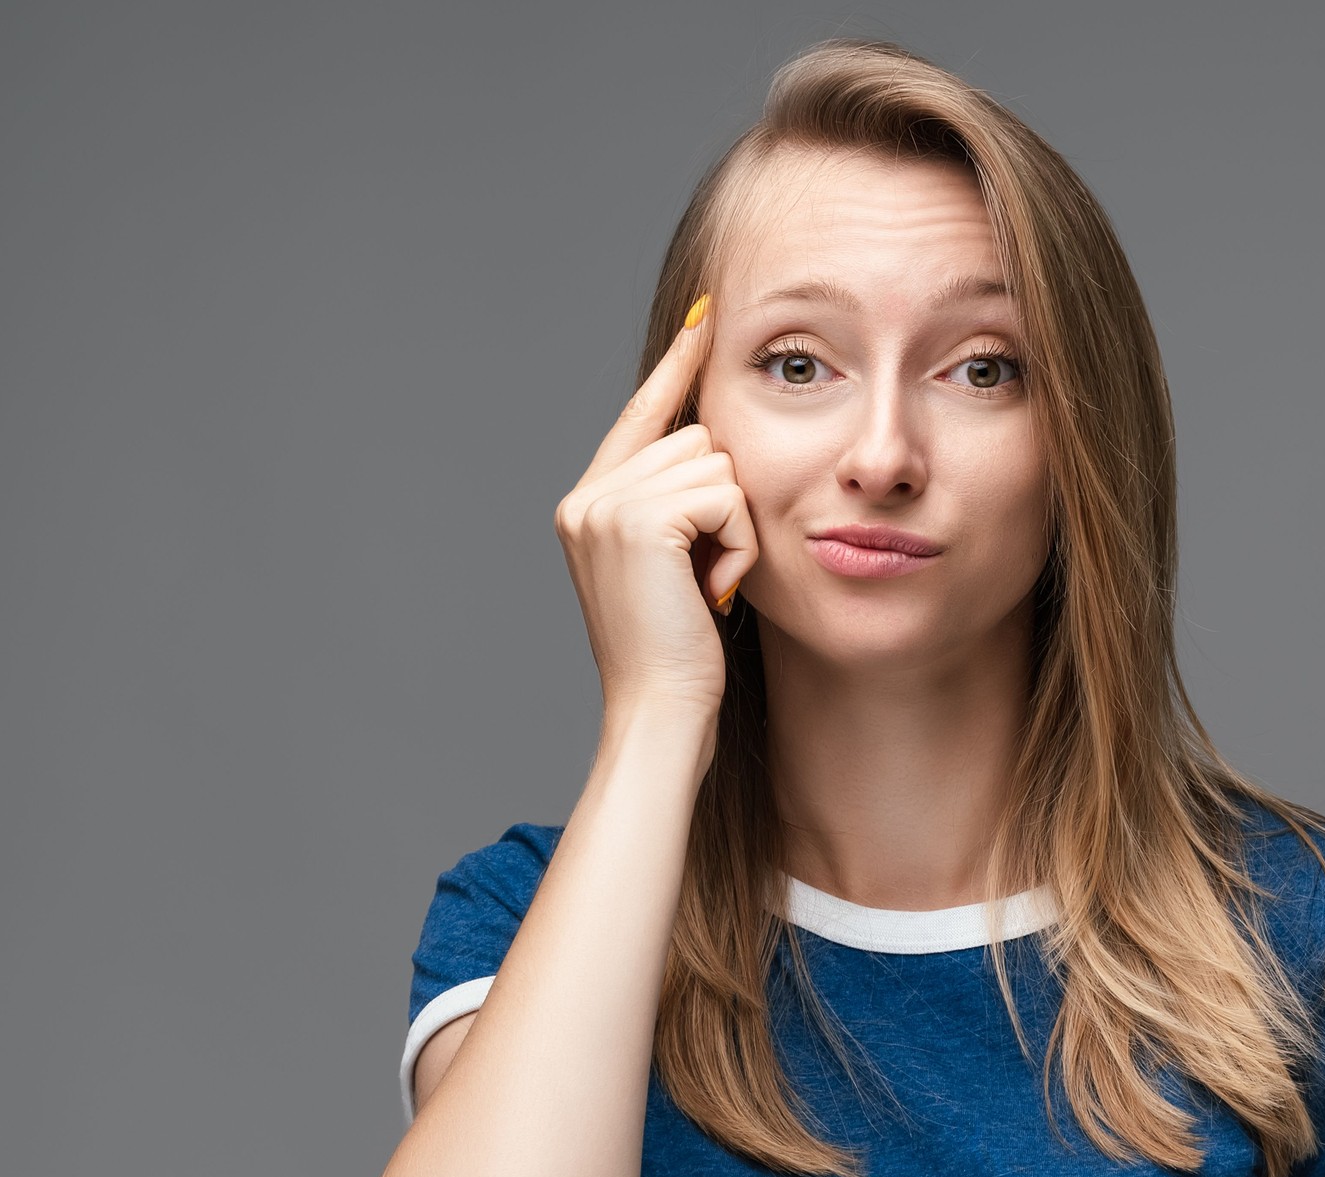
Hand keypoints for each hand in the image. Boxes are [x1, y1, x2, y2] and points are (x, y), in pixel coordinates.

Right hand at [554, 295, 757, 723]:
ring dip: (735, 527)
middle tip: (706, 577)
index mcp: (587, 504)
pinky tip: (713, 590)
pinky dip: (738, 542)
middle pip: (694, 438)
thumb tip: (714, 449)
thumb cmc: (680, 655)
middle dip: (724, 504)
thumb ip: (676, 506)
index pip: (642, 414)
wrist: (661, 710)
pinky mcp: (638, 519)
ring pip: (715, 463)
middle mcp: (586, 498)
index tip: (708, 318)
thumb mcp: (674, 567)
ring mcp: (605, 505)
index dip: (678, 367)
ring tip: (707, 586)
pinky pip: (725, 494)